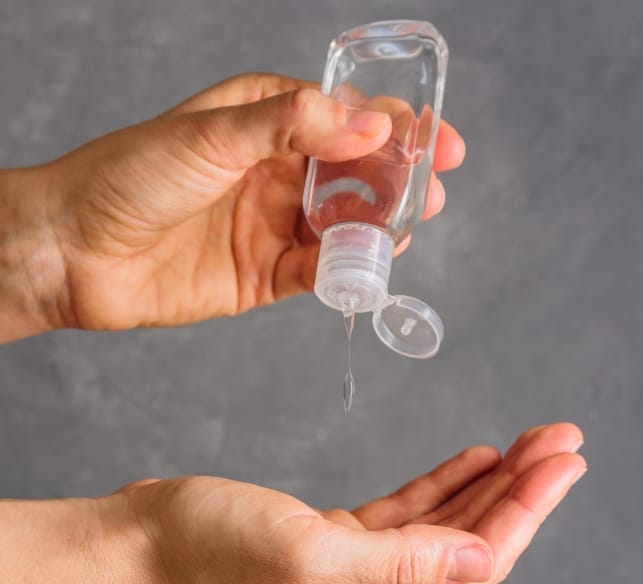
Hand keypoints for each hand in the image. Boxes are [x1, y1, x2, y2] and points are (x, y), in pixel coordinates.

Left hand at [30, 73, 463, 331]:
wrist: (73, 251)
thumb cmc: (130, 174)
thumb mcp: (215, 133)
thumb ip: (294, 125)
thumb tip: (370, 124)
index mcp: (266, 121)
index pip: (347, 119)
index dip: (397, 129)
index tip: (438, 142)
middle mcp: (276, 170)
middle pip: (357, 174)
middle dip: (399, 181)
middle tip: (432, 192)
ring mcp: (273, 223)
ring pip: (346, 224)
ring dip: (379, 227)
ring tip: (403, 229)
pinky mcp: (265, 274)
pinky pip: (319, 271)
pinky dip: (345, 270)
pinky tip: (362, 267)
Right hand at [106, 424, 584, 583]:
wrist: (143, 544)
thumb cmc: (206, 554)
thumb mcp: (305, 557)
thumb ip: (398, 564)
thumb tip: (480, 556)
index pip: (480, 558)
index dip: (529, 508)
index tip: (565, 460)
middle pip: (475, 537)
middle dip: (525, 487)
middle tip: (563, 439)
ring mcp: (362, 565)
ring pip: (449, 521)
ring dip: (492, 480)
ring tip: (531, 442)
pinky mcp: (339, 538)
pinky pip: (411, 510)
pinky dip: (446, 481)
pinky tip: (474, 457)